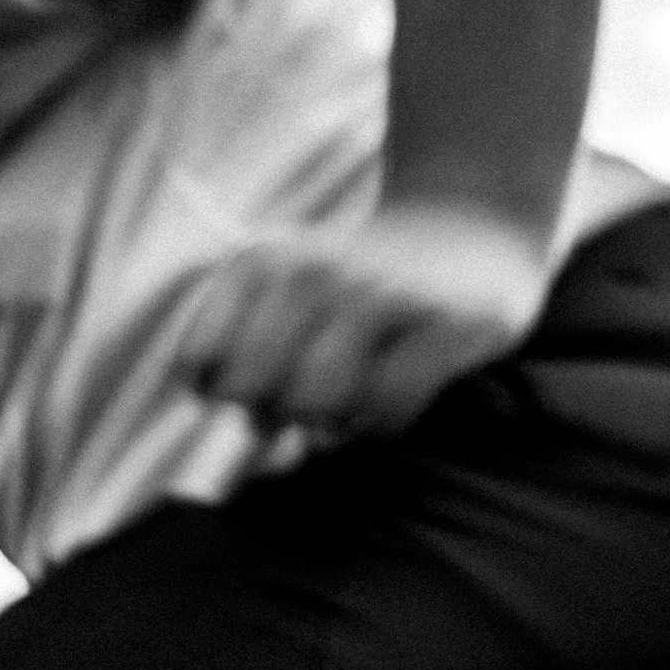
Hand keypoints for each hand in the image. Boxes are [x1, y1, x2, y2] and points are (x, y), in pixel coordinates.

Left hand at [172, 202, 549, 439]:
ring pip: (317, 402)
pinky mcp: (448, 324)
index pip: (199, 364)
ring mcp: (383, 294)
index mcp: (260, 263)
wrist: (470, 225)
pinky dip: (379, 426)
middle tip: (304, 407)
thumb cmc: (357, 290)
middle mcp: (315, 272)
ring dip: (328, 424)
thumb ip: (240, 361)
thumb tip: (245, 445)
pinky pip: (386, 408)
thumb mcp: (284, 296)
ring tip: (346, 408)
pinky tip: (385, 410)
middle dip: (271, 415)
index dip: (218, 395)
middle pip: (252, 391)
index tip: (249, 391)